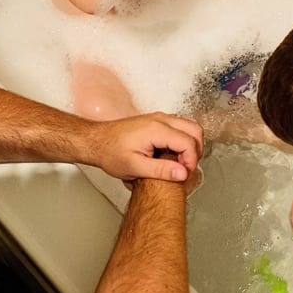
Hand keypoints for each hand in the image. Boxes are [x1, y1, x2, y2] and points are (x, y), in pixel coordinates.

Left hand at [88, 112, 203, 182]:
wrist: (96, 141)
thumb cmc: (110, 152)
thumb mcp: (134, 167)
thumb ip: (161, 170)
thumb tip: (182, 174)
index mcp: (156, 129)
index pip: (189, 142)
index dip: (191, 161)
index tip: (185, 175)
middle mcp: (161, 119)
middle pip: (195, 130)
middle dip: (196, 151)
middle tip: (186, 169)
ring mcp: (160, 118)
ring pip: (190, 125)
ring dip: (192, 144)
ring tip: (181, 163)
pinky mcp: (157, 121)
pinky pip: (181, 125)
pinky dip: (185, 139)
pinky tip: (174, 154)